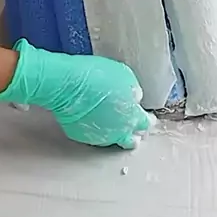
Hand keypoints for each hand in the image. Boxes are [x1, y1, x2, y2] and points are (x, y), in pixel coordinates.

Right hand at [0, 39, 154, 148]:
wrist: (68, 85)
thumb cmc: (97, 75)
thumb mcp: (124, 76)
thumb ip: (133, 91)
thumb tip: (134, 99)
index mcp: (133, 116)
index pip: (146, 124)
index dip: (147, 120)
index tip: (148, 117)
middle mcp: (119, 132)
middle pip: (132, 139)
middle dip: (135, 132)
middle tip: (132, 125)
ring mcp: (101, 137)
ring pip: (113, 140)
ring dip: (116, 133)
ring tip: (113, 124)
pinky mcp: (83, 137)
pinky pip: (95, 135)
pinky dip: (97, 129)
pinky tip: (95, 119)